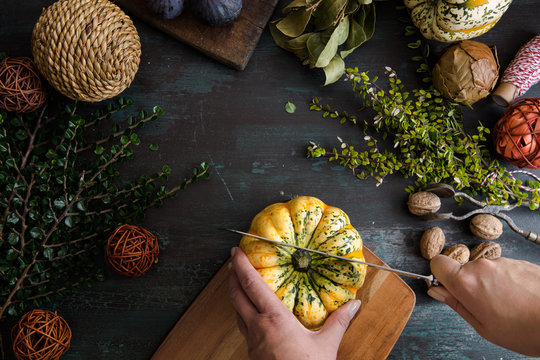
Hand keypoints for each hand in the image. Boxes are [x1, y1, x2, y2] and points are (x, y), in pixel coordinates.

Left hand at [228, 247, 360, 359]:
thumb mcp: (327, 345)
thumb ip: (339, 321)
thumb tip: (354, 305)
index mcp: (274, 319)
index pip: (252, 285)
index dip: (241, 265)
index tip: (237, 251)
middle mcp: (258, 327)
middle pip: (236, 295)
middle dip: (232, 275)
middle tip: (233, 261)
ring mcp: (252, 341)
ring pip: (236, 311)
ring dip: (235, 293)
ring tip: (239, 282)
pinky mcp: (252, 352)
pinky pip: (242, 325)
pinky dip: (242, 311)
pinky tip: (250, 312)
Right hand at [428, 255, 539, 356]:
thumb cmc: (524, 330)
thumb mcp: (482, 325)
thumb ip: (456, 304)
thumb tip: (437, 291)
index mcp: (466, 282)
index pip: (438, 263)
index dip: (440, 276)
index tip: (448, 288)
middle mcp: (482, 266)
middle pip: (463, 269)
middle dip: (469, 285)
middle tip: (485, 306)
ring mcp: (502, 262)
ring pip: (484, 271)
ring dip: (490, 284)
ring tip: (508, 305)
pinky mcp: (520, 262)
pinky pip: (504, 270)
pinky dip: (508, 282)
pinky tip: (520, 299)